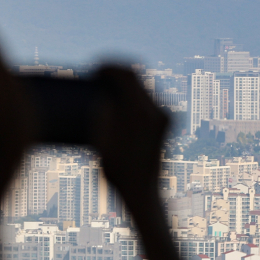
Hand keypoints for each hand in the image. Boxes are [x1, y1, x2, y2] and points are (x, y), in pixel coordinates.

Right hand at [91, 65, 169, 202]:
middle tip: (97, 76)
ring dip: (125, 83)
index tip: (93, 69)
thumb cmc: (119, 174)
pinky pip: (150, 98)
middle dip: (116, 72)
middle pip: (137, 76)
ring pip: (144, 85)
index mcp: (141, 112)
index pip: (126, 73)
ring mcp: (165, 116)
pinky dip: (134, 94)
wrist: (144, 193)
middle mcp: (157, 111)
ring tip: (105, 87)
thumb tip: (99, 99)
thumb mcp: (101, 144)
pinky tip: (119, 101)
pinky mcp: (167, 123)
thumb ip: (100, 118)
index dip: (108, 66)